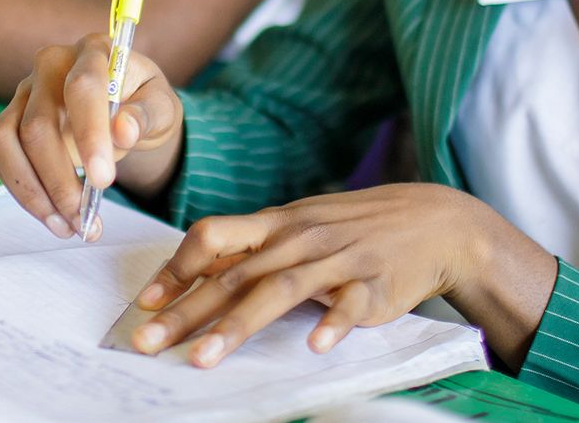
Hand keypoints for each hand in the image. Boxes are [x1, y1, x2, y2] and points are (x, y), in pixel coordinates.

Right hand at [0, 34, 183, 239]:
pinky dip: (23, 192)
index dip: (89, 135)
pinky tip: (52, 216)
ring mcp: (25, 92)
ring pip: (7, 142)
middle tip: (84, 220)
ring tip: (65, 226)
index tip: (104, 180)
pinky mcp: (11, 119)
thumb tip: (124, 131)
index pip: (82, 88)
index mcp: (93, 51)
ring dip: (33, 191)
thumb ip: (146, 115)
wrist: (126, 106)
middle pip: (38, 124)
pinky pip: (1, 157)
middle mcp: (50, 66)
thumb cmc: (143, 101)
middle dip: (59, 180)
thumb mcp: (161, 106)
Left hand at [127, 184, 544, 367]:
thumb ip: (253, 248)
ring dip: (238, 325)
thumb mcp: (300, 225)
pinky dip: (332, 323)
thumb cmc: (353, 227)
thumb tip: (195, 273)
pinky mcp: (374, 283)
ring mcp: (337, 259)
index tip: (145, 303)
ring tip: (205, 358)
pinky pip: (350, 305)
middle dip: (188, 310)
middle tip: (149, 341)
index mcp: (277, 223)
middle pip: (235, 274)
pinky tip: (313, 345)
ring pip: (280, 290)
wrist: (433, 220)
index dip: (177, 269)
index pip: (214, 237)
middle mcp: (300, 238)